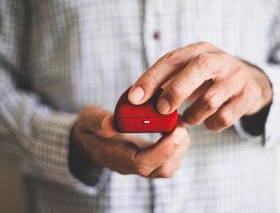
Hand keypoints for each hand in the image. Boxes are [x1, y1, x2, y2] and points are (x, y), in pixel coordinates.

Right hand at [69, 105, 189, 183]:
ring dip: (179, 147)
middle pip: (160, 169)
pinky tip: (174, 127)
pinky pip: (167, 159)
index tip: (177, 131)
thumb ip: (97, 122)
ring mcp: (139, 164)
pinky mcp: (147, 158)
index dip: (162, 150)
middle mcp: (129, 165)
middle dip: (177, 148)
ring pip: (167, 167)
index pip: (141, 163)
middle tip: (182, 125)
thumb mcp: (88, 120)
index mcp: (113, 156)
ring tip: (180, 124)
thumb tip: (110, 125)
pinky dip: (176, 145)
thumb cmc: (90, 127)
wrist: (91, 138)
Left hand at [128, 42, 272, 131]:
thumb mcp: (188, 73)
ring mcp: (236, 77)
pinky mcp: (248, 95)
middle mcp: (219, 59)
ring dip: (193, 115)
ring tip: (188, 118)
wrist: (249, 82)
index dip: (151, 78)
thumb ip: (165, 83)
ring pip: (210, 100)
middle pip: (198, 68)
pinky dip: (211, 124)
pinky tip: (207, 122)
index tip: (135, 98)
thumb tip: (137, 101)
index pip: (172, 59)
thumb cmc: (208, 79)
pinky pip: (224, 117)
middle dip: (175, 92)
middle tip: (161, 110)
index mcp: (198, 50)